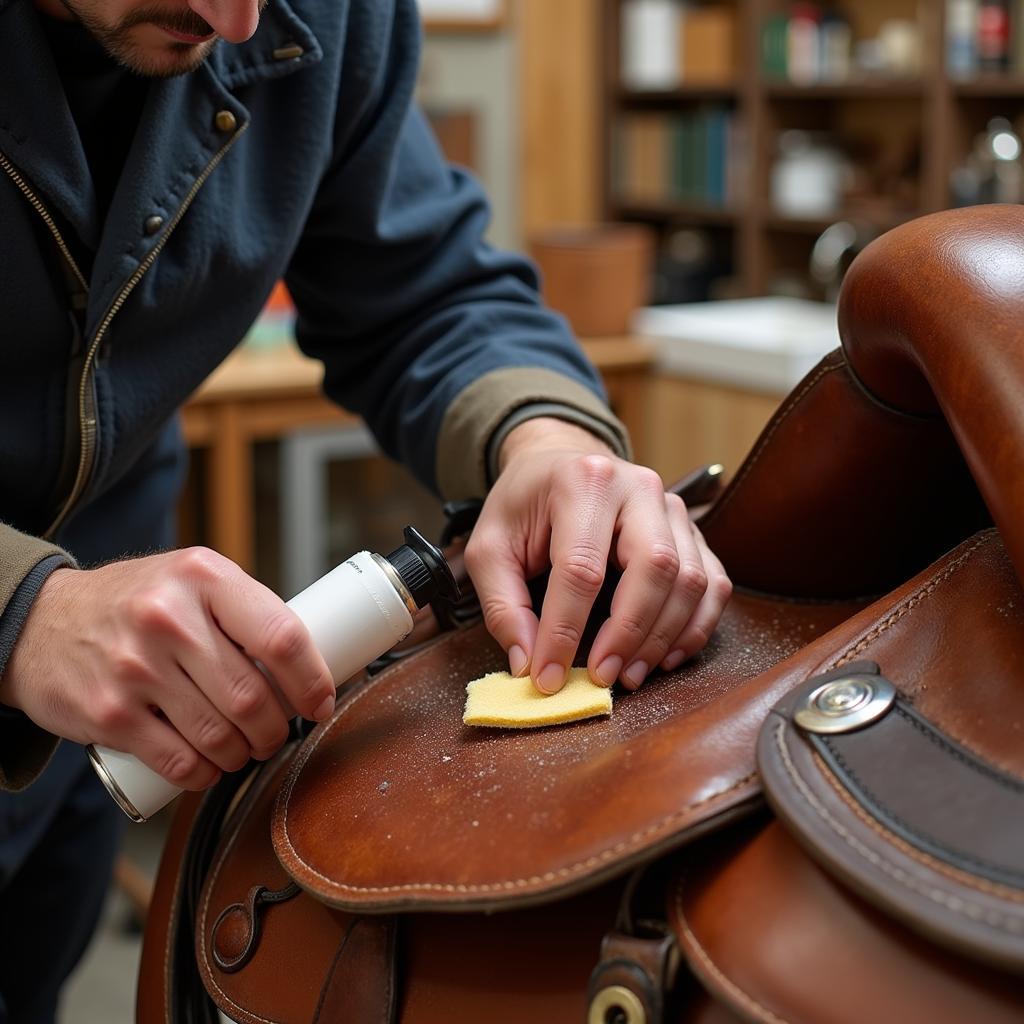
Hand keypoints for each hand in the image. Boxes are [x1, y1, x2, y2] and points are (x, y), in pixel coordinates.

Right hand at [0, 548, 335, 789]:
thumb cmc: (138, 604)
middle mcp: (168, 617)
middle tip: (277, 733)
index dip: (312, 679)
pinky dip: (205, 775)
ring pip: (221, 735)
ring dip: (244, 754)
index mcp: (203, 576)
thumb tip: (309, 665)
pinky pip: (180, 762)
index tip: (320, 702)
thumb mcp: (192, 581)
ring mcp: (134, 667)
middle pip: (253, 697)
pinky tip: (209, 766)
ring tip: (244, 749)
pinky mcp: (108, 714)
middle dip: (277, 729)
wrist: (42, 623)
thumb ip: (244, 611)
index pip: (280, 635)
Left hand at [464, 418, 731, 693]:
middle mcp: (638, 487)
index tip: (550, 677)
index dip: (566, 631)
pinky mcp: (693, 530)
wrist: (560, 461)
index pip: (582, 568)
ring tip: (628, 675)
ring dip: (663, 639)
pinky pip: (713, 583)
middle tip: (602, 679)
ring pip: (690, 580)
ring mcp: (673, 507)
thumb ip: (502, 605)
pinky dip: (695, 628)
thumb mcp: (489, 547)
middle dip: (629, 634)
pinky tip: (665, 657)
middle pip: (654, 568)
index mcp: (583, 480)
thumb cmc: (523, 505)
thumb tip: (528, 664)